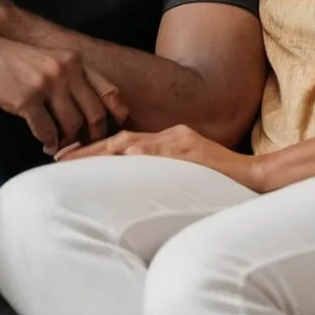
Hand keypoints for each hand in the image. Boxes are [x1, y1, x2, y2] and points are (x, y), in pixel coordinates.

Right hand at [0, 33, 128, 154]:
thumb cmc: (15, 61)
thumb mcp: (50, 61)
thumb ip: (72, 79)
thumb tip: (91, 115)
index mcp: (75, 61)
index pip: (110, 92)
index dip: (115, 116)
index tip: (112, 132)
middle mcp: (66, 70)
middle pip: (95, 114)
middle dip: (92, 135)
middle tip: (84, 146)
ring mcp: (47, 83)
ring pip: (72, 125)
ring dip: (68, 141)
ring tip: (60, 145)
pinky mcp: (27, 98)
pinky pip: (47, 131)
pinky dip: (48, 142)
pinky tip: (45, 143)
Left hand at [57, 123, 262, 190]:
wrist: (256, 178)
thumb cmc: (221, 178)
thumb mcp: (186, 171)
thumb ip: (161, 168)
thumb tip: (132, 175)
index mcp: (166, 140)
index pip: (121, 142)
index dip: (92, 149)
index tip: (65, 157)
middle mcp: (170, 136)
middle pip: (120, 138)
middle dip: (87, 150)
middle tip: (58, 158)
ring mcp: (181, 142)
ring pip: (135, 143)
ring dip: (103, 151)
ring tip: (76, 160)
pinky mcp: (194, 151)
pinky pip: (164, 152)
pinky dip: (144, 154)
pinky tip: (126, 157)